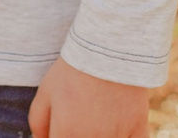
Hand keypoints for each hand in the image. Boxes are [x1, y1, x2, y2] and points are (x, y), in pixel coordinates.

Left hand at [28, 59, 150, 137]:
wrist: (108, 48)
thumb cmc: (72, 70)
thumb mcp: (45, 93)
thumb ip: (38, 123)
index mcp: (67, 136)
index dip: (59, 135)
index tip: (61, 127)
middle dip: (78, 134)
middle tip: (80, 117)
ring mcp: (117, 137)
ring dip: (101, 135)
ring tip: (98, 117)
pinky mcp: (138, 130)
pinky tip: (118, 128)